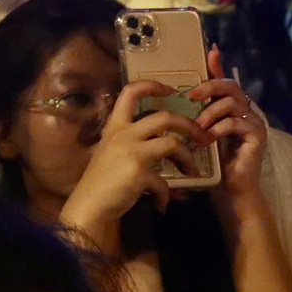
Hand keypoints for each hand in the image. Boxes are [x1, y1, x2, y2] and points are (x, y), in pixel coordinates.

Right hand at [63, 80, 209, 226]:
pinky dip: (166, 195)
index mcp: (115, 126)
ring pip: (173, 144)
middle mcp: (124, 134)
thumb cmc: (100, 179)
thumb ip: (131, 143)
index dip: (152, 86)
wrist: (89, 205)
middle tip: (202, 137)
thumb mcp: (110, 151)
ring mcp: (132, 152)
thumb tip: (162, 145)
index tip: (171, 90)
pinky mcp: (139, 173)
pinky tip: (162, 205)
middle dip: (190, 126)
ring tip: (192, 172)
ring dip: (188, 159)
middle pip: (165, 118)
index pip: (131, 92)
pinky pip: (164, 182)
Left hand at [191, 50, 265, 206]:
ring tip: (198, 128)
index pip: (224, 80)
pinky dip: (218, 128)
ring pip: (231, 102)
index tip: (210, 51)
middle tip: (191, 98)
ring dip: (210, 112)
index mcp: (230, 107)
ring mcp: (254, 121)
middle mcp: (245, 110)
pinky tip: (208, 140)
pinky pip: (236, 121)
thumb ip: (196, 115)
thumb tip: (180, 98)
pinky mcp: (258, 135)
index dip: (217, 65)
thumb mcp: (200, 133)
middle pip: (229, 86)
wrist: (231, 190)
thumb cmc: (213, 162)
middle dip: (208, 87)